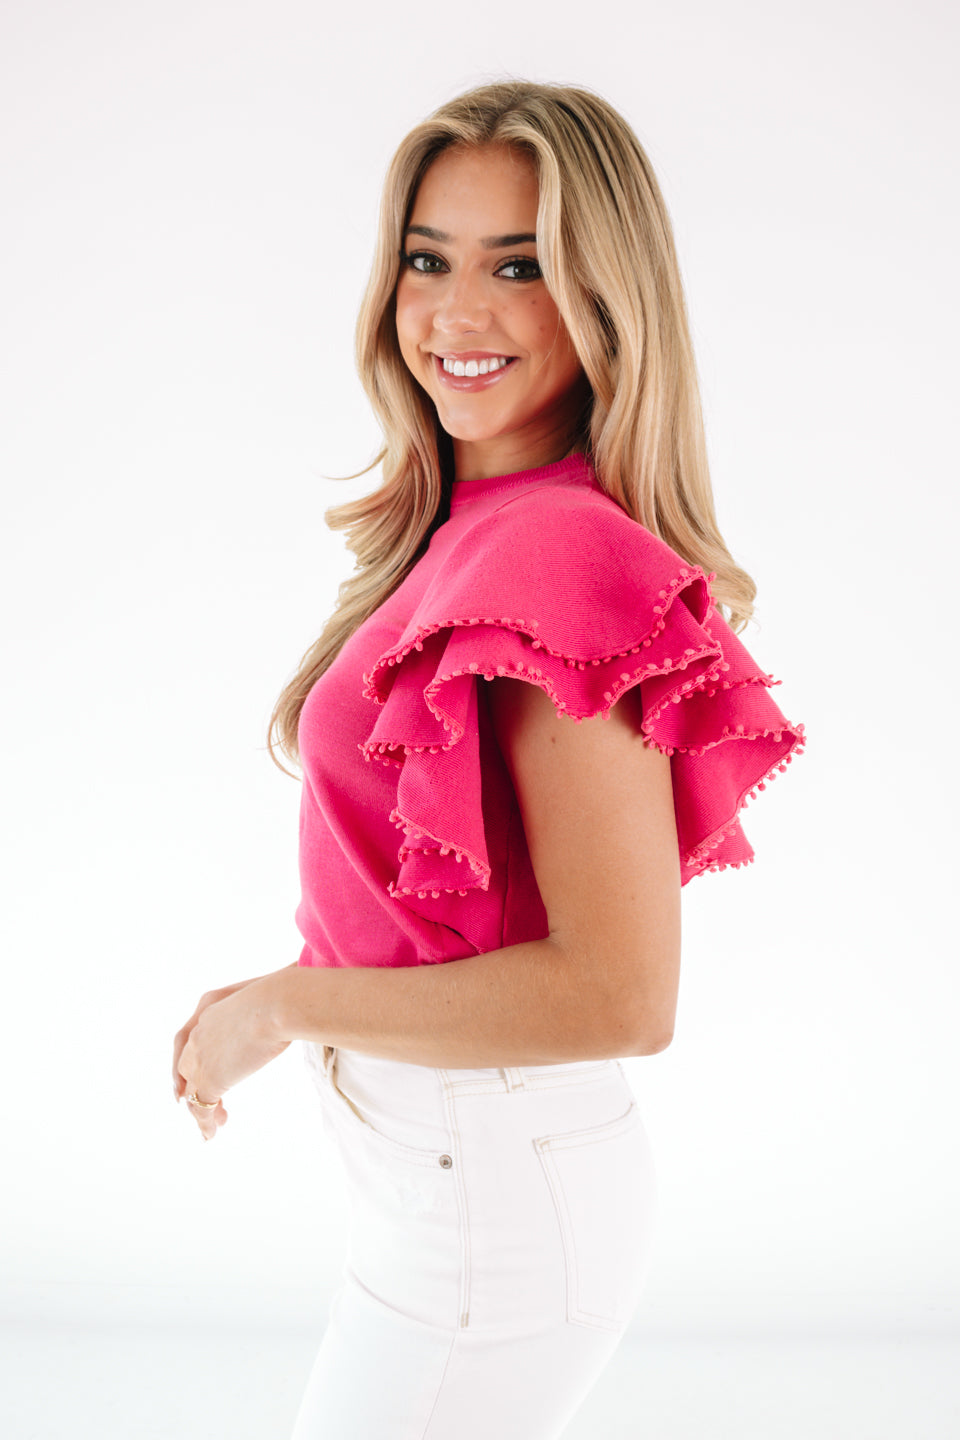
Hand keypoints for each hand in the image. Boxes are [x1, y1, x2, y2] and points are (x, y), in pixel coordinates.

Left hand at [173, 971, 291, 1139]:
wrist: (280, 1004)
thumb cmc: (289, 991)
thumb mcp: (272, 993)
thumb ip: (272, 1003)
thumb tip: (297, 993)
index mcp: (210, 1002)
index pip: (190, 1033)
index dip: (189, 1056)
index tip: (192, 1072)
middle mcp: (199, 1028)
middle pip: (184, 1064)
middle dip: (190, 1085)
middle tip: (201, 1102)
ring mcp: (200, 1054)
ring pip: (191, 1088)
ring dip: (199, 1108)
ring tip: (211, 1126)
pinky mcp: (209, 1078)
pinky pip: (200, 1106)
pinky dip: (203, 1122)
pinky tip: (211, 1133)